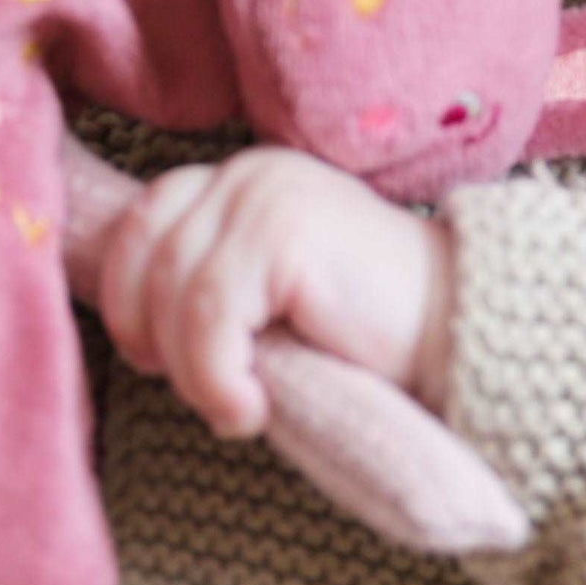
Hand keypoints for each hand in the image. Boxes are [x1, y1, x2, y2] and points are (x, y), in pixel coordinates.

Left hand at [91, 145, 455, 439]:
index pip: (138, 222)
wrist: (459, 338)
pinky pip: (206, 319)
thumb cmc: (364, 336)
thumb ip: (206, 285)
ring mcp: (264, 196)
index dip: (127, 297)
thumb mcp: (268, 300)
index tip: (158, 360)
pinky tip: (250, 410)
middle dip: (149, 337)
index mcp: (239, 180)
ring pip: (168, 295)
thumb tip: (126, 328)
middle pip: (140, 255)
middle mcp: (247, 173)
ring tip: (237, 408)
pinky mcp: (281, 234)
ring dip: (191, 373)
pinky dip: (215, 380)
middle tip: (203, 389)